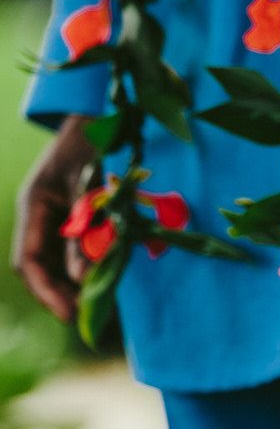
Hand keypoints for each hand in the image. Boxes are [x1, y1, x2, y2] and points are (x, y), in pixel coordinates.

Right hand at [12, 116, 97, 322]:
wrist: (99, 115)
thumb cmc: (91, 141)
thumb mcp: (89, 182)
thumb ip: (86, 227)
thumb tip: (83, 275)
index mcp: (32, 205)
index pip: (28, 260)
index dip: (45, 290)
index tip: (68, 312)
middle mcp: (38, 215)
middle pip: (40, 267)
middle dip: (59, 292)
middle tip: (85, 313)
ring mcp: (53, 216)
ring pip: (56, 260)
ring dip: (74, 281)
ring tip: (96, 300)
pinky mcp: (71, 216)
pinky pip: (73, 248)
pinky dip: (86, 263)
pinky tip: (103, 274)